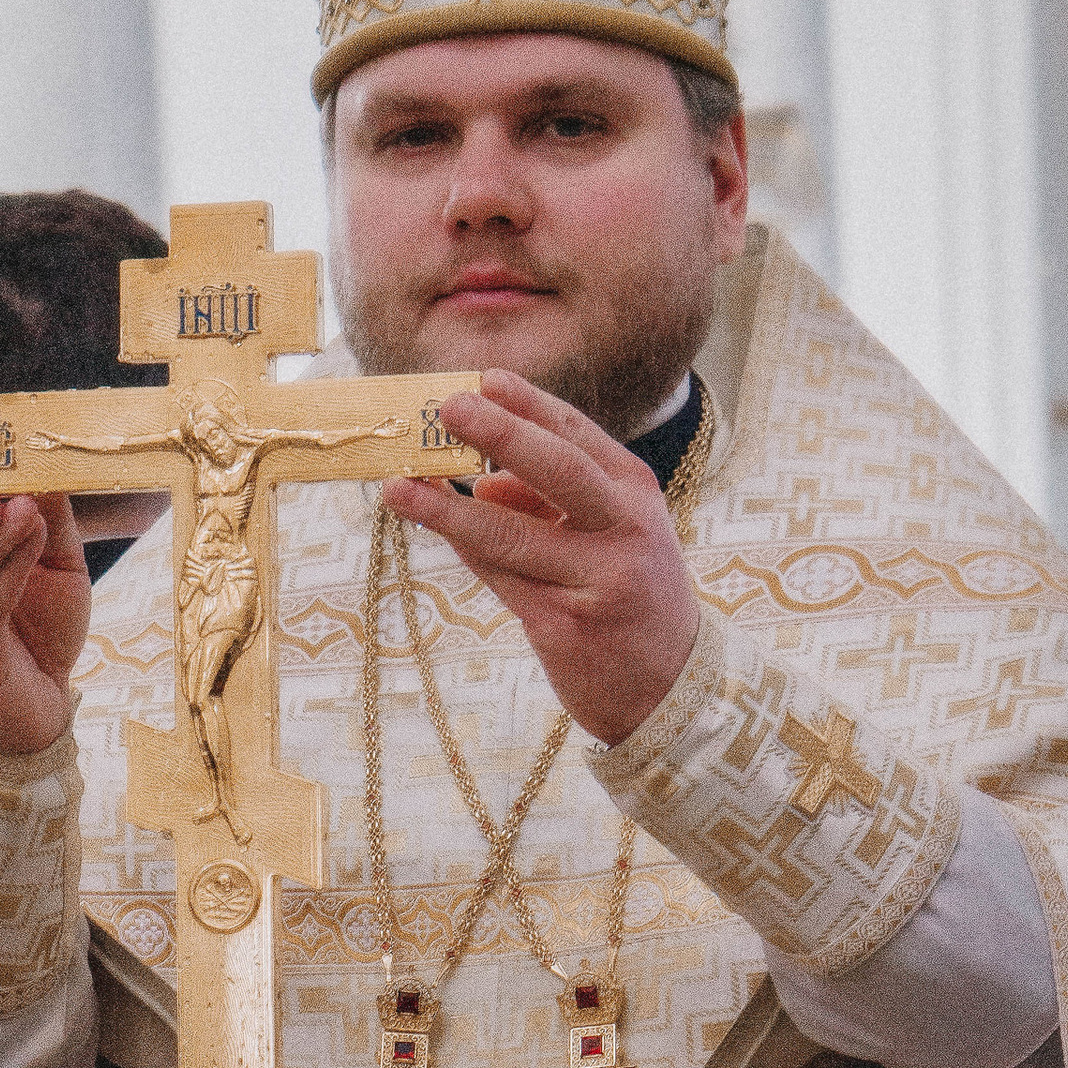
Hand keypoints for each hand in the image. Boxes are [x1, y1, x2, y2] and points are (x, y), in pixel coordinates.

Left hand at [379, 375, 700, 747]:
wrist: (669, 689)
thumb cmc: (628, 596)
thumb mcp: (609, 535)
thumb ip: (550, 502)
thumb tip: (482, 483)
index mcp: (635, 495)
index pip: (579, 436)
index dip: (531, 405)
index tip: (485, 378)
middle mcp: (624, 531)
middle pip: (558, 471)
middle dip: (502, 435)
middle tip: (451, 408)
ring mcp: (597, 581)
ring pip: (510, 533)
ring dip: (446, 509)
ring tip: (398, 486)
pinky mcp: (564, 628)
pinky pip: (500, 578)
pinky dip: (464, 550)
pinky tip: (430, 523)